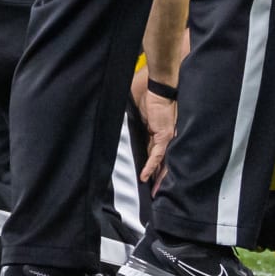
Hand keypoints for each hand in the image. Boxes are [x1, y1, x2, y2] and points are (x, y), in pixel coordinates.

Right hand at [130, 66, 177, 187]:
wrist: (158, 83)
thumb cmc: (145, 89)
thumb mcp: (133, 107)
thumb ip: (127, 117)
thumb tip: (110, 120)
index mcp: (153, 129)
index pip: (150, 151)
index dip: (149, 164)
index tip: (145, 177)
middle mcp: (160, 134)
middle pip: (159, 159)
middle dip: (156, 176)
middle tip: (153, 192)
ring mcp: (164, 135)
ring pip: (162, 161)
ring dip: (157, 177)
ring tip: (153, 192)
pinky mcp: (164, 135)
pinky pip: (157, 155)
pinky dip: (151, 166)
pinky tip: (145, 177)